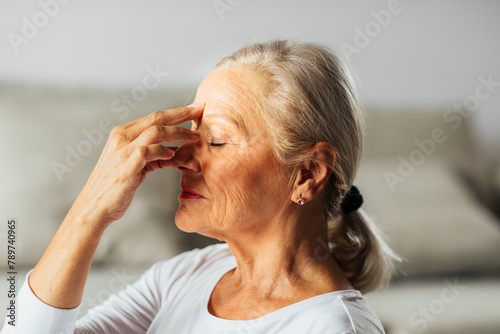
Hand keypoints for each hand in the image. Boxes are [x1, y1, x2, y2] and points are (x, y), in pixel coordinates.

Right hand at [71, 104, 203, 225]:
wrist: (95, 207)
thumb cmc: (116, 187)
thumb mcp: (137, 166)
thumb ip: (153, 155)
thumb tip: (173, 151)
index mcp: (123, 133)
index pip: (154, 116)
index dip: (176, 111)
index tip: (195, 108)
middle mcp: (121, 137)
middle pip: (157, 118)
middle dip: (182, 113)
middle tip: (201, 110)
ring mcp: (122, 151)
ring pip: (156, 131)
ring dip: (178, 132)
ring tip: (195, 137)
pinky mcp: (126, 166)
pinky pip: (149, 151)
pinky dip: (164, 151)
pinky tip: (173, 155)